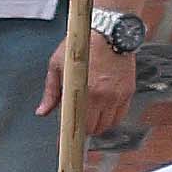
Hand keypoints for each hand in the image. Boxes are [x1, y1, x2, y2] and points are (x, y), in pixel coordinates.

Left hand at [40, 15, 139, 133]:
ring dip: (99, 123)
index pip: (78, 125)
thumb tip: (42, 111)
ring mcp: (117, 95)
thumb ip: (51, 91)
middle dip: (84, 127)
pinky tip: (104, 107)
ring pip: (109, 124)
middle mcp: (103, 96)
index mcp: (83, 91)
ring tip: (91, 112)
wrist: (109, 30)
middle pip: (94, 128)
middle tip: (78, 119)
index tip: (65, 141)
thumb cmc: (81, 45)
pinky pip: (121, 114)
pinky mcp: (128, 91)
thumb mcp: (58, 65)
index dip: (70, 135)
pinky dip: (112, 116)